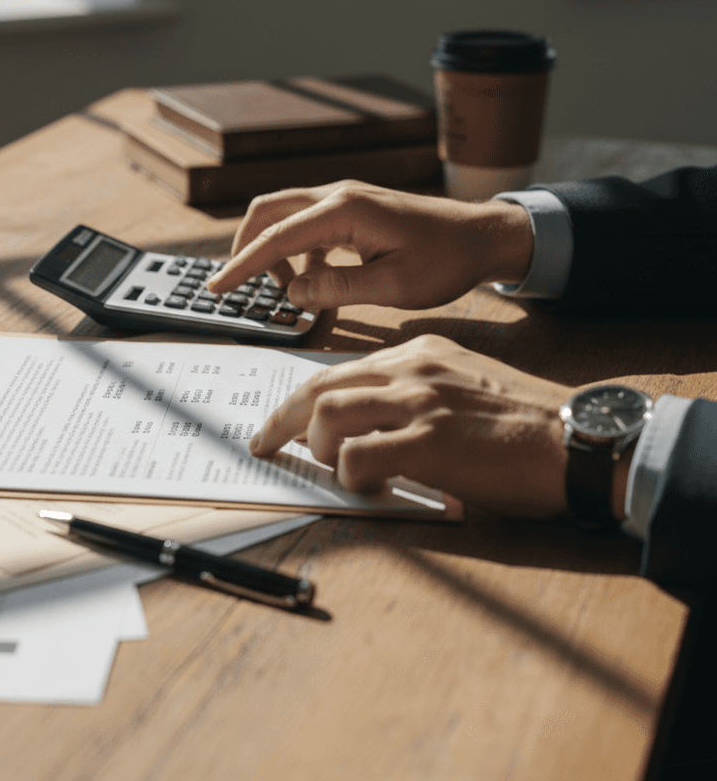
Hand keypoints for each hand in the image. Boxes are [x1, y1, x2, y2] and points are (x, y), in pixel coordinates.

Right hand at [206, 180, 533, 309]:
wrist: (483, 236)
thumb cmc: (446, 260)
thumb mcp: (394, 286)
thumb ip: (338, 289)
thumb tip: (293, 292)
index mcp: (344, 211)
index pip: (276, 237)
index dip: (242, 266)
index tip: (217, 288)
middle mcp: (338, 195)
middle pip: (268, 211)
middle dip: (245, 247)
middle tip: (234, 285)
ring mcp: (345, 199)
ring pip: (285, 215)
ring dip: (272, 249)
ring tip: (280, 290)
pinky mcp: (353, 210)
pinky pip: (308, 224)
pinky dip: (296, 250)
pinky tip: (311, 280)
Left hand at [250, 334, 575, 517]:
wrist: (579, 439)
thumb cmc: (522, 423)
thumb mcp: (461, 388)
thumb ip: (413, 396)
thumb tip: (364, 429)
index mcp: (419, 354)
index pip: (339, 371)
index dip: (299, 399)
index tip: (279, 421)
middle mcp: (413, 370)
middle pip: (320, 387)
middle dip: (281, 419)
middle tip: (263, 444)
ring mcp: (421, 402)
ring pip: (329, 413)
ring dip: (317, 447)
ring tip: (329, 468)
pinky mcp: (432, 442)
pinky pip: (360, 456)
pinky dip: (351, 476)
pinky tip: (370, 488)